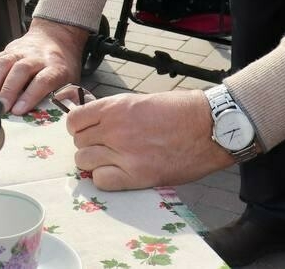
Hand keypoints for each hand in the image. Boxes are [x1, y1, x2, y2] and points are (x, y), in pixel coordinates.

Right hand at [0, 18, 88, 114]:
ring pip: (4, 63)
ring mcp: (20, 51)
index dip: (31, 94)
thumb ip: (63, 96)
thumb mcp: (71, 80)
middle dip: (8, 89)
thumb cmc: (62, 66)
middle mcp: (37, 56)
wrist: (55, 36)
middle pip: (21, 70)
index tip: (18, 110)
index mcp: (56, 66)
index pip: (44, 79)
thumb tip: (55, 117)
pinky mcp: (6, 50)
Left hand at [70, 89, 232, 189]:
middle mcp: (114, 129)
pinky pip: (101, 181)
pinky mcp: (137, 175)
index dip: (80, 128)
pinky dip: (105, 179)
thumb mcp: (141, 101)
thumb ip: (115, 113)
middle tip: (104, 148)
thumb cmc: (181, 111)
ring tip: (111, 161)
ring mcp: (124, 153)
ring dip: (94, 163)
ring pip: (85, 162)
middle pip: (79, 143)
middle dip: (89, 145)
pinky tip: (118, 174)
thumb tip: (96, 124)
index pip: (74, 121)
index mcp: (115, 107)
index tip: (89, 132)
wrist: (210, 126)